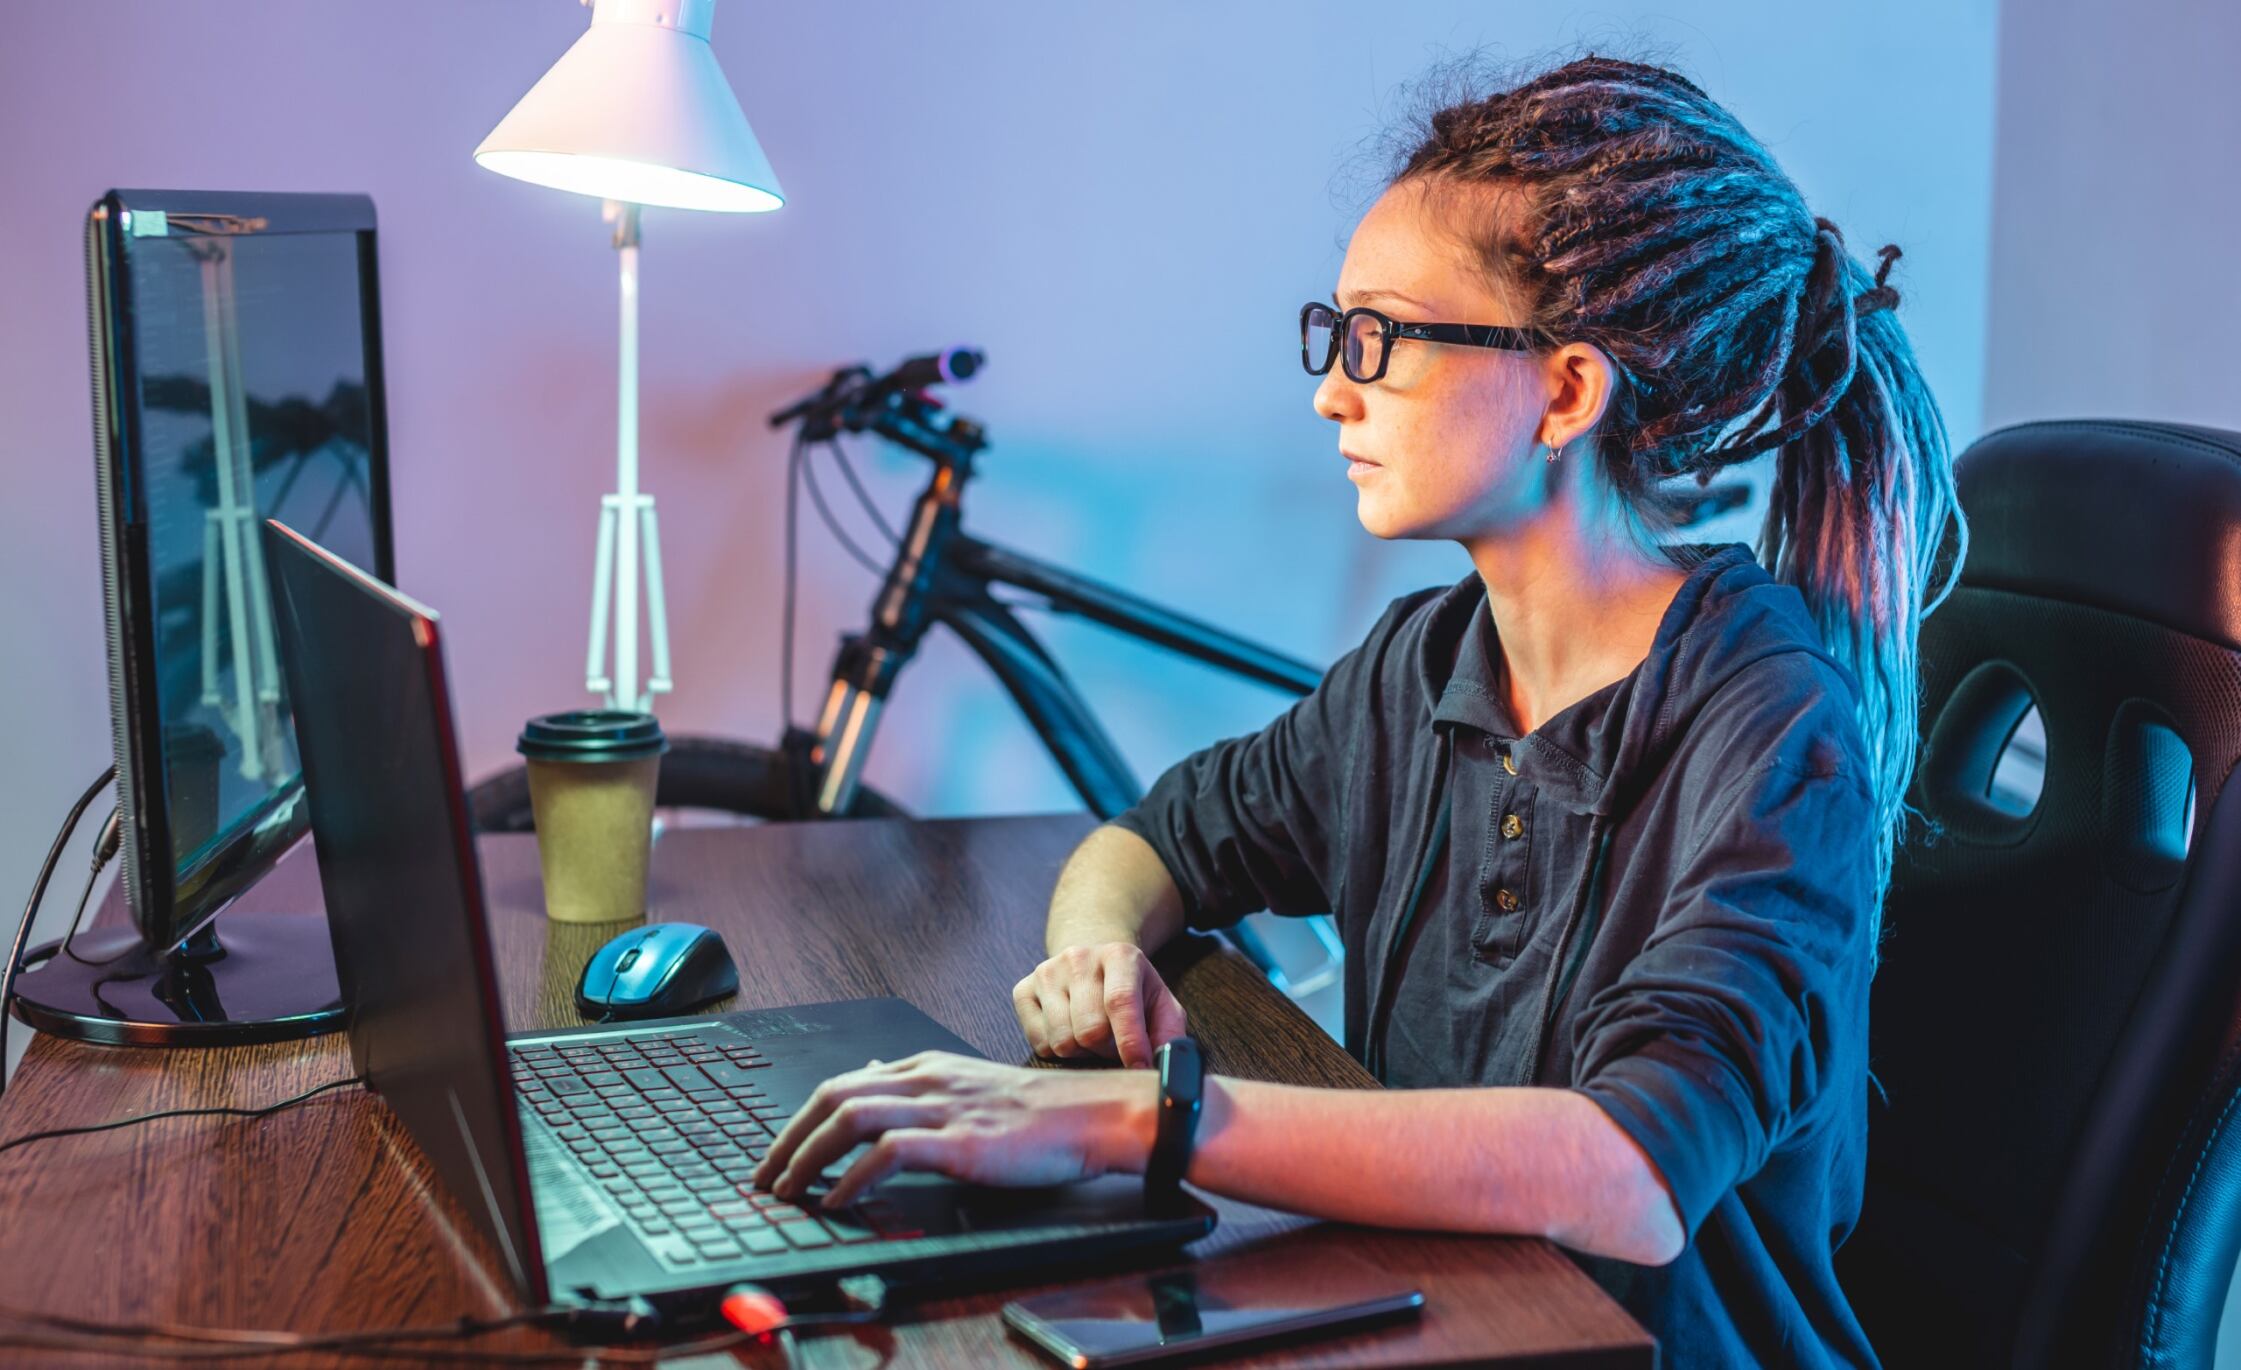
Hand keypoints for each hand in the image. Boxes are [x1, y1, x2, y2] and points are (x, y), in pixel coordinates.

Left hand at [749, 1050, 1155, 1209]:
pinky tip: (838, 1202)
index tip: (778, 1154)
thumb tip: (872, 1074)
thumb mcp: (968, 1083)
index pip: (842, 1084)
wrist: (1092, 1115)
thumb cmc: (1038, 1111)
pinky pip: (888, 1154)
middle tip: (766, 1177)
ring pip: (849, 1118)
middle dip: (788, 1139)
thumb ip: (918, 1082)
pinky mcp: (959, 1142)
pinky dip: (852, 1179)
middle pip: (832, 1096)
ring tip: (789, 1192)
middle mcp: (926, 1079)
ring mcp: (941, 1108)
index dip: (800, 1120)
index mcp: (926, 1066)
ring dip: (807, 1157)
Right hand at [1013, 943, 1187, 1067]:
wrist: (1091, 957)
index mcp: (1119, 956)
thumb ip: (1170, 1033)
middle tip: (1115, 1044)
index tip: (1139, 1067)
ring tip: (1093, 1037)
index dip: (1130, 1042)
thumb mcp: (1160, 1002)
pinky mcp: (1023, 989)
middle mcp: (1079, 958)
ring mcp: (1047, 972)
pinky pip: (1040, 1042)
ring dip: (1083, 1052)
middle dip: (1107, 1050)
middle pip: (1090, 1030)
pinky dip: (1058, 1050)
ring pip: (1063, 1041)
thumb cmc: (1130, 988)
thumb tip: (1166, 1067)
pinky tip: (1070, 1031)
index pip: (1120, 1002)